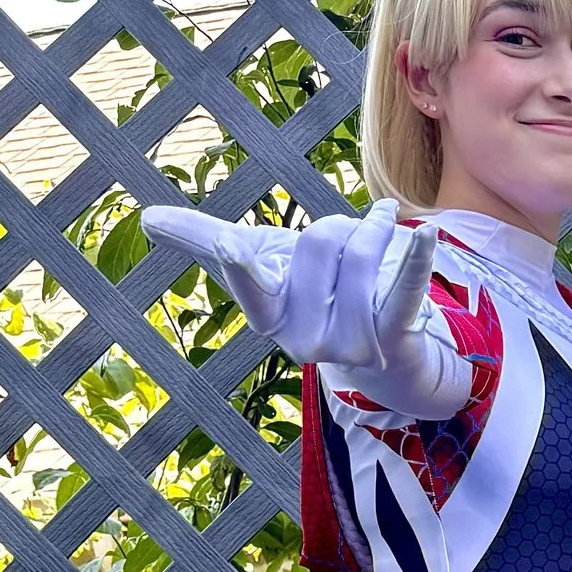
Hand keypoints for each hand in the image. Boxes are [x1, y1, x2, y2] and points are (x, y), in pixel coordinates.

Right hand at [137, 198, 463, 416]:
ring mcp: (351, 346)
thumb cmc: (313, 298)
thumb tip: (145, 218)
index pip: (249, 285)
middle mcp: (305, 340)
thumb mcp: (262, 269)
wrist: (382, 353)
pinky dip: (414, 260)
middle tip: (348, 241)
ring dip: (374, 229)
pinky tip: (425, 234)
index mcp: (268, 318)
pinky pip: (404, 293)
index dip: (242, 266)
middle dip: (336, 227)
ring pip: (360, 255)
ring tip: (382, 227)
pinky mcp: (395, 340)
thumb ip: (206, 242)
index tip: (233, 248)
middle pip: (319, 241)